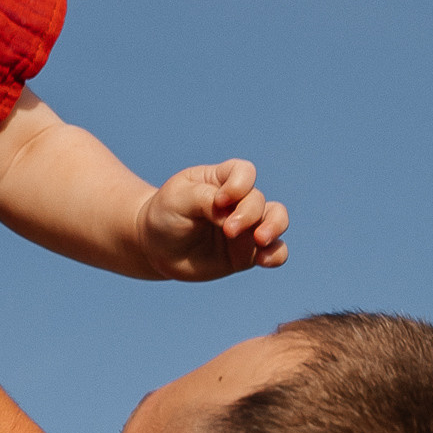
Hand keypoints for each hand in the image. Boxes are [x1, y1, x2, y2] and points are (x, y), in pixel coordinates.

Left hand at [135, 159, 288, 278]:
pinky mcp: (247, 253)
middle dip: (248, 214)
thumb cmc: (165, 214)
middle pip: (258, 199)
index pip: (244, 172)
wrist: (155, 247)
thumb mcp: (178, 199)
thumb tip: (231, 215)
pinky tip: (264, 260)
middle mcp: (238, 202)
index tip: (219, 200)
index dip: (239, 185)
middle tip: (228, 230)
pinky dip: (276, 254)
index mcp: (220, 180)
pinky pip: (275, 251)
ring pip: (277, 219)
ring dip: (274, 227)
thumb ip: (206, 200)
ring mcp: (246, 227)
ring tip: (260, 240)